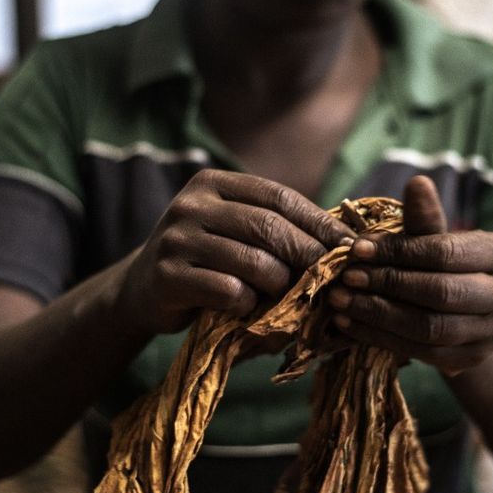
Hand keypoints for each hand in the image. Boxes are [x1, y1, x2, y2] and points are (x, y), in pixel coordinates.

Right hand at [114, 169, 354, 336]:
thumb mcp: (234, 230)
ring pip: (253, 261)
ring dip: (281, 285)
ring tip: (289, 298)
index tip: (350, 245)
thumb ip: (276, 226)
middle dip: (308, 255)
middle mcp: (191, 204)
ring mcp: (176, 239)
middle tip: (332, 278)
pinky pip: (227, 291)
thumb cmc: (206, 259)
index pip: (279, 197)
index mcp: (213, 183)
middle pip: (269, 227)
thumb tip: (346, 239)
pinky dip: (248, 304)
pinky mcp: (167, 276)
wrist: (142, 289)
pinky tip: (247, 309)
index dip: (319, 222)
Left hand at [327, 176, 492, 375]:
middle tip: (345, 279)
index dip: (399, 252)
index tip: (357, 250)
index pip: (446, 253)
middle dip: (387, 284)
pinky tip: (352, 325)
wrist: (470, 311)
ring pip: (431, 329)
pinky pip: (424, 353)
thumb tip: (417, 182)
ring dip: (379, 315)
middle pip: (441, 293)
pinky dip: (383, 339)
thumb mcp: (439, 238)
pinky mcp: (474, 359)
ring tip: (342, 303)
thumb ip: (425, 218)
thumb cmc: (449, 264)